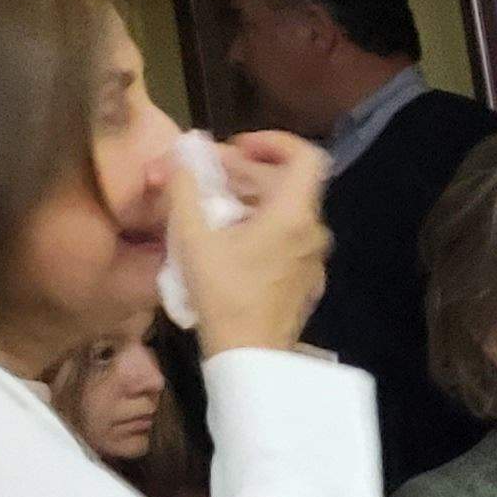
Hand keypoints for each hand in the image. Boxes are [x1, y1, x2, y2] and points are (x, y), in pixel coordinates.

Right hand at [172, 130, 330, 357]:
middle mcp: (314, 232)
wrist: (250, 355)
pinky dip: (262, 224)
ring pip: (287, 212)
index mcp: (295, 215)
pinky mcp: (307, 279)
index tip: (236, 147)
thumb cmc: (222, 292)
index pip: (306, 156)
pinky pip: (288, 238)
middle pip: (289, 184)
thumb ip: (185, 188)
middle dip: (247, 171)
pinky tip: (228, 236)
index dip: (273, 141)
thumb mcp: (192, 236)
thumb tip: (181, 156)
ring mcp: (314, 259)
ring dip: (250, 198)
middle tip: (207, 174)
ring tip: (209, 202)